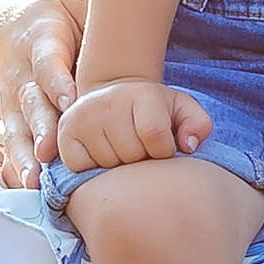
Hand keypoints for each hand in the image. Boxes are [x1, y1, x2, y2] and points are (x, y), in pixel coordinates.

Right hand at [0, 0, 86, 187]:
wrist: (15, 27)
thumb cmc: (62, 24)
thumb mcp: (76, 13)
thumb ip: (96, 21)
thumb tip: (122, 13)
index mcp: (40, 44)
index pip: (47, 63)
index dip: (56, 81)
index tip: (68, 100)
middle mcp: (22, 74)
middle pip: (31, 102)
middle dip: (41, 127)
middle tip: (51, 151)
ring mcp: (12, 98)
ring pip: (17, 128)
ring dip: (26, 154)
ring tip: (35, 178)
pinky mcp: (9, 118)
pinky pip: (10, 143)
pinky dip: (15, 164)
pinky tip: (24, 186)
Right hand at [53, 78, 212, 171]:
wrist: (115, 97)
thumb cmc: (155, 111)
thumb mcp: (183, 110)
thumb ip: (198, 125)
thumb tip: (188, 146)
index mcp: (141, 95)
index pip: (155, 137)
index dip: (164, 150)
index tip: (163, 146)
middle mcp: (107, 102)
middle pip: (131, 154)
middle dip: (142, 159)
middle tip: (140, 147)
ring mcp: (82, 118)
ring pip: (107, 165)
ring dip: (119, 166)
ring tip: (122, 149)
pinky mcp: (65, 136)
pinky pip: (81, 168)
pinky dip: (94, 169)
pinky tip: (104, 154)